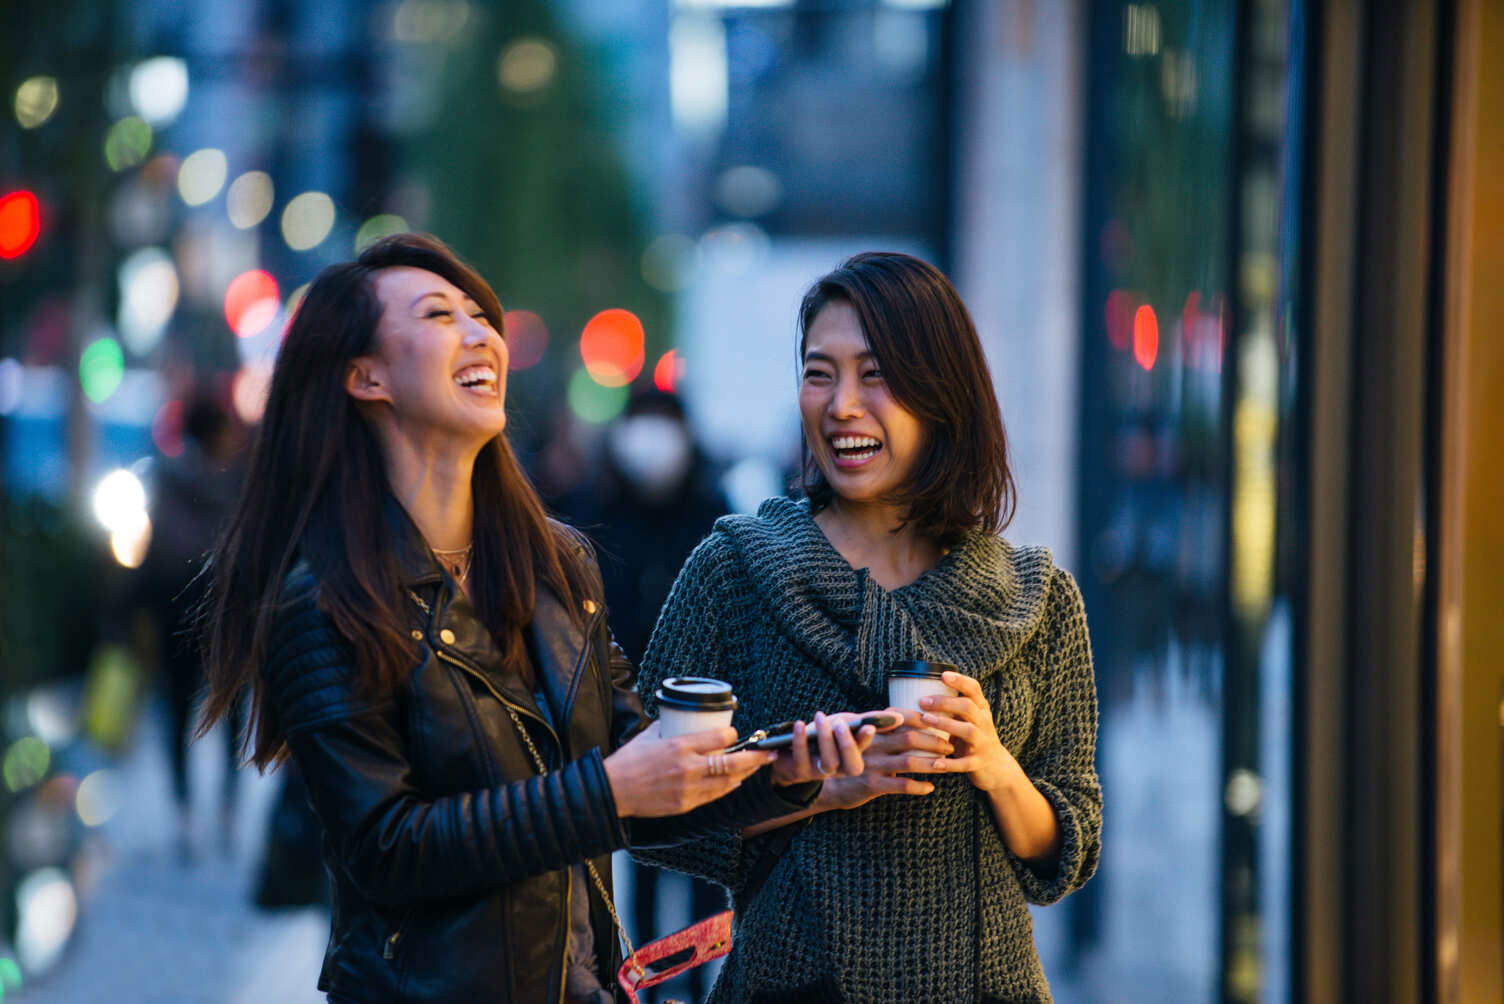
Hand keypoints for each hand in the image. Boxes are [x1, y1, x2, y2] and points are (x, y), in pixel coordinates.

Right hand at [603, 725, 774, 817]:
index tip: (736, 733)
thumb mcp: (649, 735)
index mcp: (679, 745)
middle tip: (769, 752)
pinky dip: (728, 787)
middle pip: (731, 763)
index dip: (733, 735)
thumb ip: (669, 727)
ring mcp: (688, 788)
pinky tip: (736, 782)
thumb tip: (681, 718)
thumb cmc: (628, 761)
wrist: (613, 791)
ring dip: (746, 774)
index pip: (719, 738)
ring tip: (758, 766)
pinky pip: (714, 796)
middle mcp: (687, 767)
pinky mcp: (685, 804)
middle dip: (755, 758)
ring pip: (727, 782)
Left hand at [769, 710, 881, 786]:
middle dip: (849, 745)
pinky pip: (802, 759)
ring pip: (828, 763)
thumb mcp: (847, 724)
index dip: (867, 741)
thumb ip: (869, 720)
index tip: (868, 727)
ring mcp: (821, 772)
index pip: (867, 752)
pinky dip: (800, 741)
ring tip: (820, 716)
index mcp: (855, 758)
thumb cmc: (825, 734)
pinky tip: (799, 725)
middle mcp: (841, 768)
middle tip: (842, 723)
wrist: (791, 751)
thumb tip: (899, 718)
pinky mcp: (800, 771)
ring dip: (825, 739)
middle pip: (853, 766)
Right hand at [816, 709, 953, 811]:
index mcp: (870, 729)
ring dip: (932, 763)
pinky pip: (901, 786)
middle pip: (909, 738)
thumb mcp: (858, 737)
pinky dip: (918, 786)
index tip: (940, 719)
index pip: (900, 717)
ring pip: (909, 762)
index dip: (921, 718)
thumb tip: (903, 716)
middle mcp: (872, 745)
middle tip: (950, 745)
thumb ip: (878, 728)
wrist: (827, 783)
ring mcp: (873, 765)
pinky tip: (930, 787)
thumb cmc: (848, 757)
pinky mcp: (872, 785)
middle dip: (933, 741)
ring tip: (946, 764)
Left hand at [918, 671, 1019, 793]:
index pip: (974, 689)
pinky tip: (935, 763)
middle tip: (923, 701)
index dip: (960, 680)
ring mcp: (983, 743)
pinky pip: (965, 763)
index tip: (942, 675)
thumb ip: (952, 706)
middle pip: (968, 707)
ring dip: (946, 724)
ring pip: (968, 731)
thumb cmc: (973, 737)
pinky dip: (950, 763)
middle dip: (945, 702)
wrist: (996, 767)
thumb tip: (916, 690)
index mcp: (980, 709)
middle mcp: (984, 723)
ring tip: (926, 720)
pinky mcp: (978, 763)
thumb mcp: (968, 718)